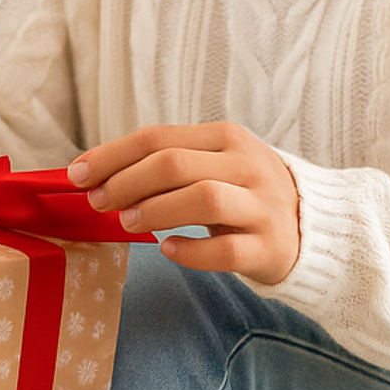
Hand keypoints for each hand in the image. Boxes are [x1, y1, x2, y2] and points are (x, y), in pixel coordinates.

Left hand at [67, 123, 300, 284]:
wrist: (312, 227)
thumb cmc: (244, 195)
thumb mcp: (214, 165)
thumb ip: (167, 165)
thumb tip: (98, 176)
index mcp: (226, 138)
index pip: (158, 138)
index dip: (111, 155)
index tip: (77, 175)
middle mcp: (246, 166)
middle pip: (175, 164)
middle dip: (126, 182)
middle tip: (99, 202)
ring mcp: (260, 206)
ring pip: (203, 199)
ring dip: (156, 210)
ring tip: (128, 223)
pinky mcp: (268, 246)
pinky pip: (224, 250)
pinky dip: (190, 251)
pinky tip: (168, 249)